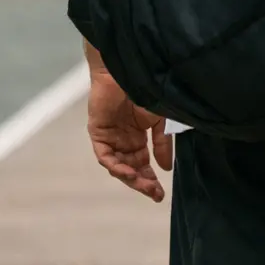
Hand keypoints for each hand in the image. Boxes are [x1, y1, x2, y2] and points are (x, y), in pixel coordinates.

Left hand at [87, 67, 172, 202]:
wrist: (128, 70)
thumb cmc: (145, 90)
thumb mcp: (160, 120)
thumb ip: (162, 143)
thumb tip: (165, 168)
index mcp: (137, 138)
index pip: (143, 165)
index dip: (151, 180)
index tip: (162, 194)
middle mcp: (123, 141)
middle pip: (131, 169)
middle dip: (143, 183)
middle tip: (155, 194)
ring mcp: (110, 137)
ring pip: (118, 166)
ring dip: (131, 178)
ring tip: (144, 186)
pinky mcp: (98, 132)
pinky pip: (105, 156)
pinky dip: (116, 166)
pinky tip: (128, 172)